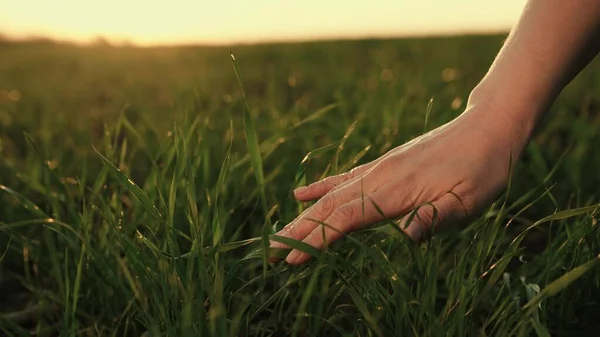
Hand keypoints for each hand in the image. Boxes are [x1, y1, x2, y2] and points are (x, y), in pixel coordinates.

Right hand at [271, 104, 527, 263]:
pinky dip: (320, 188)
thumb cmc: (483, 169)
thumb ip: (436, 216)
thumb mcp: (470, 200)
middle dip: (299, 231)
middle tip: (270, 253)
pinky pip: (343, 178)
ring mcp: (378, 168)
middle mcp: (379, 176)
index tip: (291, 259)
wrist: (486, 128)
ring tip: (279, 232)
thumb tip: (408, 237)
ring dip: (303, 216)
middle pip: (329, 207)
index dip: (317, 240)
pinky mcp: (383, 165)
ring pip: (331, 195)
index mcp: (396, 190)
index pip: (346, 218)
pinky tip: (301, 193)